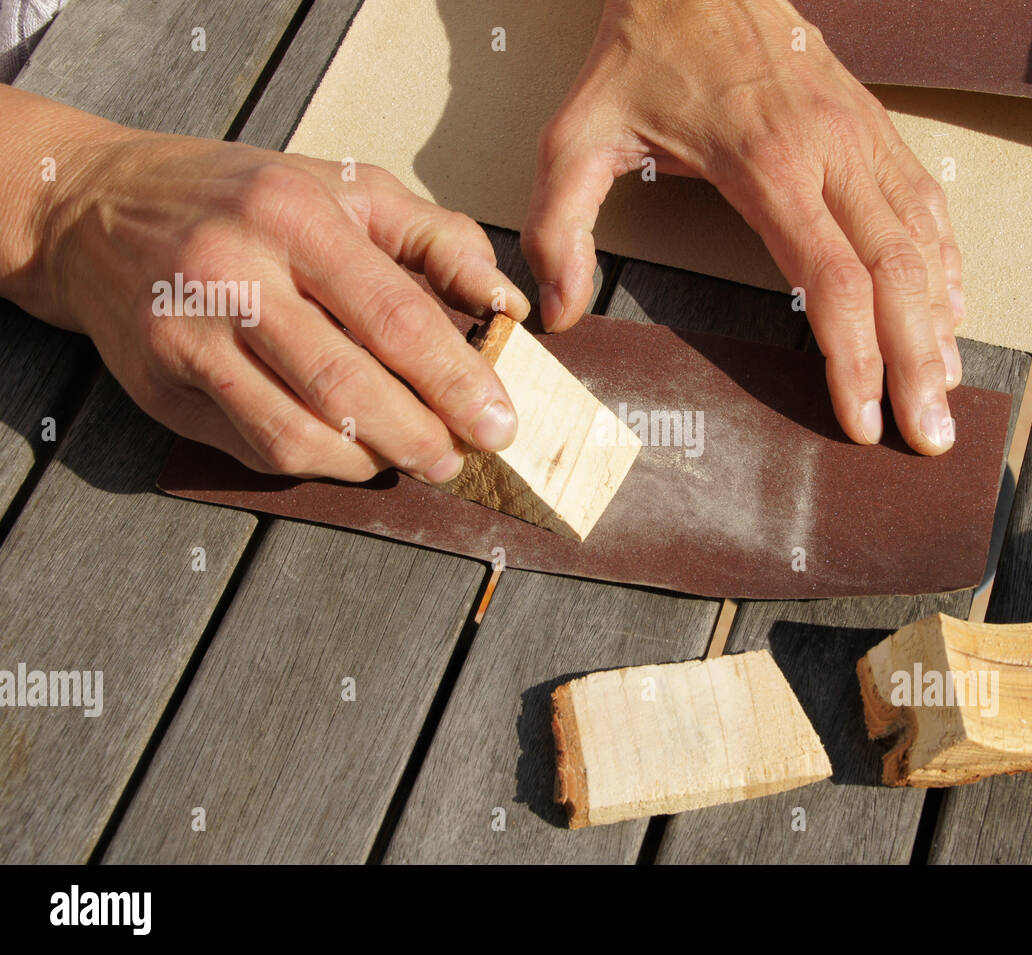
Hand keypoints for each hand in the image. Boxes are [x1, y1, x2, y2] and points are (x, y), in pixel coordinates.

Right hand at [2, 87, 529, 481]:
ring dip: (366, 461)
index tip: (499, 423)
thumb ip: (439, 242)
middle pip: (345, 388)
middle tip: (457, 458)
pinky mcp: (157, 386)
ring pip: (295, 435)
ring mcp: (186, 336)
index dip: (457, 382)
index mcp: (293, 217)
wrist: (97, 206)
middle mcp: (232, 274)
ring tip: (405, 455)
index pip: (394, 317)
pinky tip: (345, 449)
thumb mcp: (350, 190)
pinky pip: (250, 448)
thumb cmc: (246, 199)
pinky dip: (312, 462)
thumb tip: (509, 305)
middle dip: (418, 438)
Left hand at [524, 0, 964, 453]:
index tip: (861, 420)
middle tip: (932, 433)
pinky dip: (945, 262)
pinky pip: (927, 203)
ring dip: (942, 320)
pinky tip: (948, 308)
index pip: (831, 281)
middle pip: (896, 275)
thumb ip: (559, 225)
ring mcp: (863, 136)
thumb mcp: (577, 133)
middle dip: (917, 363)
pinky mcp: (874, 126)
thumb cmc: (642, 53)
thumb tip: (558, 312)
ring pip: (924, 241)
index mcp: (766, 164)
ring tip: (947, 387)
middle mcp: (832, 152)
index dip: (854, 359)